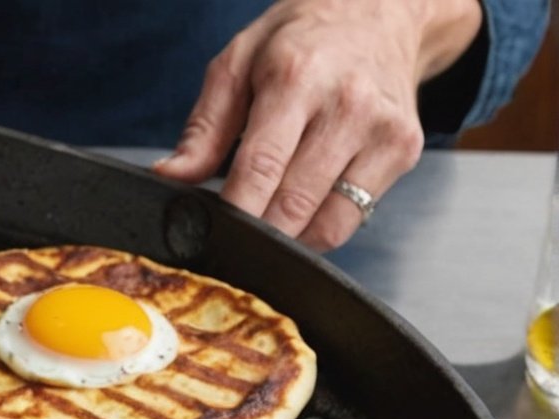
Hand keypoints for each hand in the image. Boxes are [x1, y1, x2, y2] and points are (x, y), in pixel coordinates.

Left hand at [153, 0, 481, 250]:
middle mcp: (347, 105)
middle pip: (292, 203)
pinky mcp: (404, 150)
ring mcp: (382, 131)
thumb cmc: (299, 40)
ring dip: (287, 240)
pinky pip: (353, 219)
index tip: (206, 235)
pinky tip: (299, 213)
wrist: (378, 13)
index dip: (232, 213)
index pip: (261, 167)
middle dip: (254, 233)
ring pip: (327, 223)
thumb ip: (203, 127)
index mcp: (296, 79)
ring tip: (263, 226)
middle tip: (228, 239)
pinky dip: (318, 230)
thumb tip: (170, 177)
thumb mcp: (236, 64)